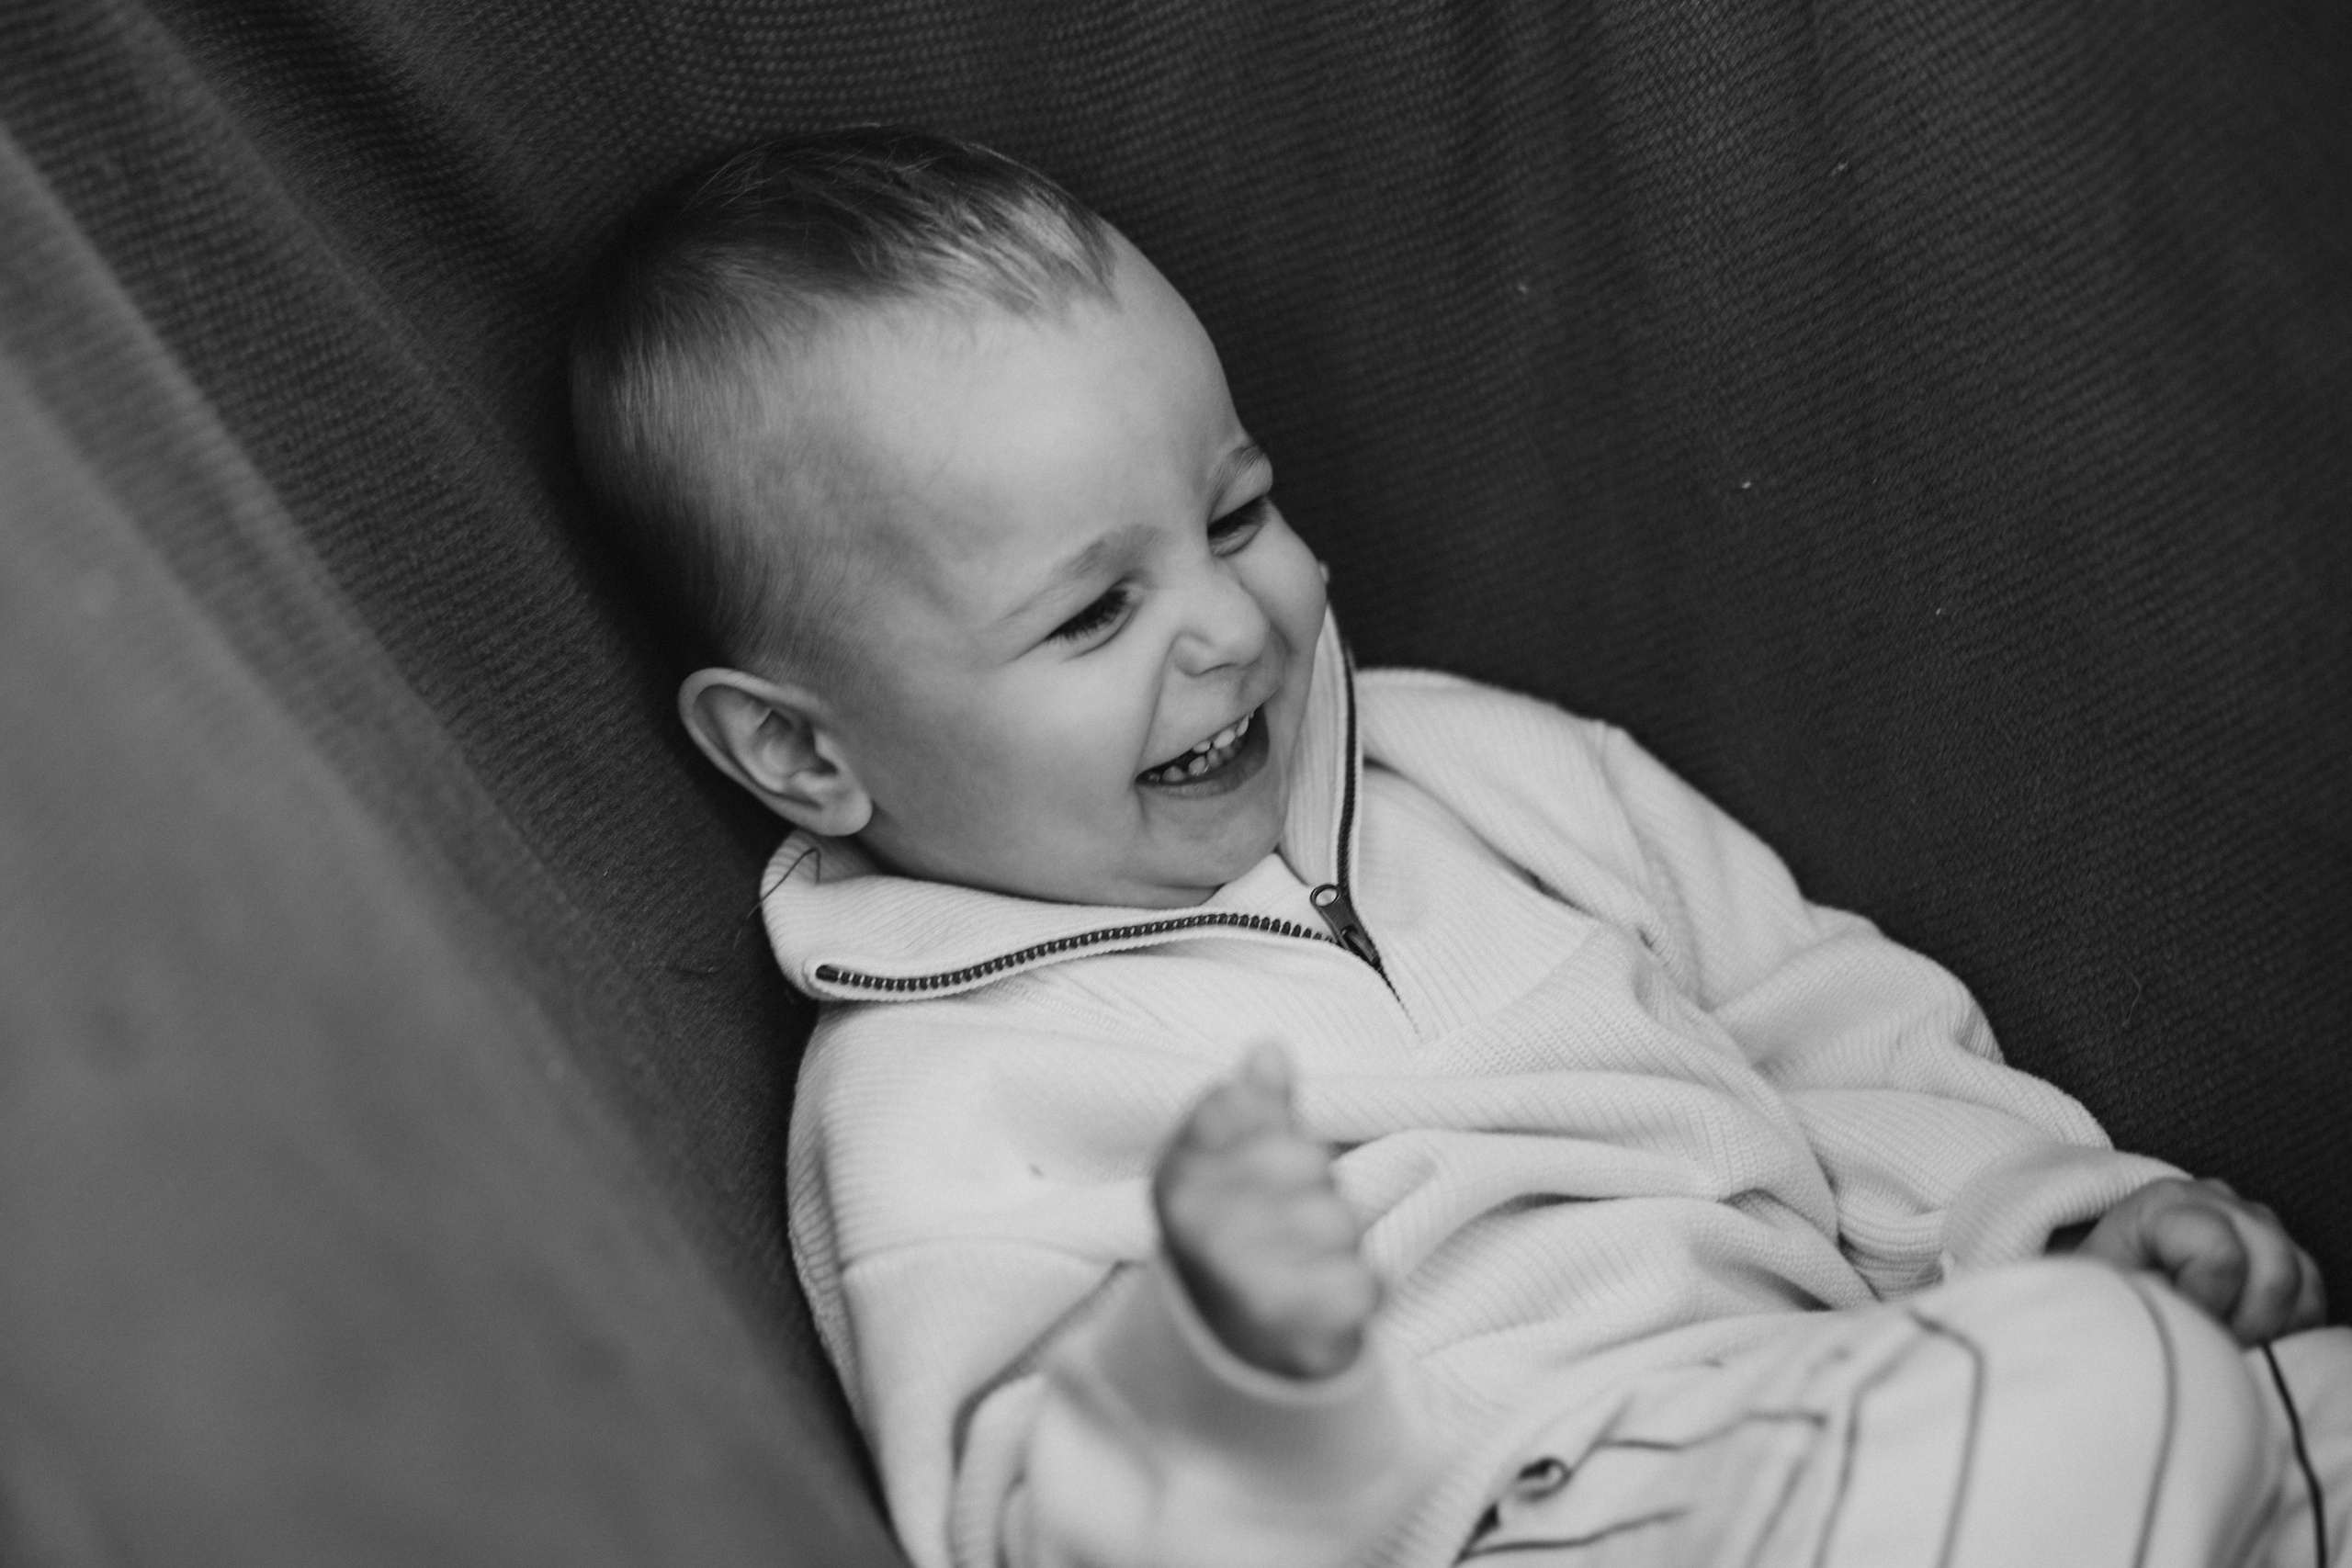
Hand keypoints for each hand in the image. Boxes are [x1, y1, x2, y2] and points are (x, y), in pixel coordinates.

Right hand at [1152, 1044, 1379, 1378]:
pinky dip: (1359, 1292)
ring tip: (1305, 1269)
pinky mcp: (1292, 1330)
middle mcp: (1200, 1225)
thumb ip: (1251, 1111)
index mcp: (1177, 1178)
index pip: (1249, 1107)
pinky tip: (1326, 1303)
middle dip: (1314, 1191)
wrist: (1216, 1360)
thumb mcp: (1223, 1173)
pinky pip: (1365, 1281)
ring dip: (1339, 1246)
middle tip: (1290, 1229)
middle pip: (1308, 1160)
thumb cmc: (1230, 1246)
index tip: (1257, 1174)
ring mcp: (1243, 1278)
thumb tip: (1268, 1047)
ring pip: (1340, 1220)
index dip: (1273, 1135)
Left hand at [2069, 1177, 2326, 1344]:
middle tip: (2209, 1341)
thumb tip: (2189, 1321)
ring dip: (2269, 1326)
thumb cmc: (2103, 1291)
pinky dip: (2290, 1324)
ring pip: (2299, 1281)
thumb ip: (2142, 1294)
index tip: (2177, 1320)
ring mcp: (2253, 1219)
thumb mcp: (2103, 1290)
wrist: (2109, 1285)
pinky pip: (2311, 1291)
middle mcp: (2216, 1199)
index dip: (2205, 1302)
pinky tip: (2251, 1335)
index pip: (2219, 1255)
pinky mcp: (2279, 1246)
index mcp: (2166, 1202)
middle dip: (2246, 1322)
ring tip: (2224, 1339)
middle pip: (2272, 1270)